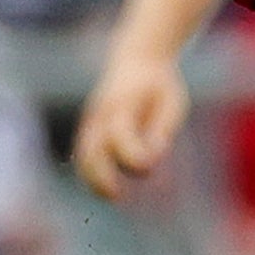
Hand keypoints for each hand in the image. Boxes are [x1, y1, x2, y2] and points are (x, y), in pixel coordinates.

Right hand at [72, 46, 190, 198]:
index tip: (148, 168)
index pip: (120, 134)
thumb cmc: (159, 85)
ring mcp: (92, 119)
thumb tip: (153, 160)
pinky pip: (83, 152)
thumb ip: (161, 129)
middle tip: (117, 195)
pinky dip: (90, 172)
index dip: (132, 155)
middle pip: (91, 148)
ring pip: (82, 153)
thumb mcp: (171, 102)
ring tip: (111, 195)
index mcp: (124, 102)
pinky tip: (104, 188)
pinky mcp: (90, 126)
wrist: (137, 59)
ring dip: (91, 178)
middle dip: (100, 175)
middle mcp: (102, 112)